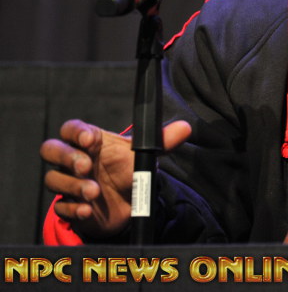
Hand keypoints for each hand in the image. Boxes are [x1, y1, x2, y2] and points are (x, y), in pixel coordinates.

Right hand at [40, 119, 191, 238]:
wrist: (128, 203)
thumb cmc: (129, 171)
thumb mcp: (145, 155)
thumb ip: (163, 141)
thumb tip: (186, 127)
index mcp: (90, 142)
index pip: (71, 129)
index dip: (76, 132)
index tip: (90, 138)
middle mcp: (75, 160)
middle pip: (51, 150)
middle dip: (65, 156)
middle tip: (86, 165)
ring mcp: (69, 183)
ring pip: (54, 179)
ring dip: (73, 185)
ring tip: (95, 192)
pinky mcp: (70, 206)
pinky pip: (60, 207)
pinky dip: (73, 208)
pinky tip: (88, 210)